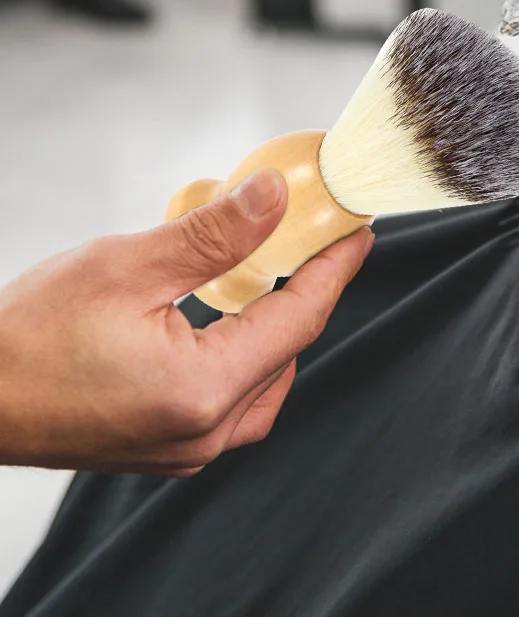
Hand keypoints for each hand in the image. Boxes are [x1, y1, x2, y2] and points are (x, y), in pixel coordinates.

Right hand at [0, 171, 373, 476]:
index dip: (334, 270)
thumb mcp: (126, 265)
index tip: (357, 234)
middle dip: (309, 295)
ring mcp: (184, 450)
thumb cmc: (27, 337)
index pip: (299, 321)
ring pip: (267, 381)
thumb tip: (274, 197)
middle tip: (318, 245)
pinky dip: (248, 355)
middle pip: (289, 352)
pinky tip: (235, 320)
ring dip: (279, 328)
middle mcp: (202, 434)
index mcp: (202, 392)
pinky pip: (234, 401)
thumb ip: (213, 234)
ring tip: (280, 275)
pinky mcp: (164, 449)